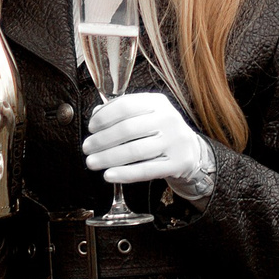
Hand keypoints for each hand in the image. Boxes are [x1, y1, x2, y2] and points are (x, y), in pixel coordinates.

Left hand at [84, 92, 215, 193]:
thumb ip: (122, 112)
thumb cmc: (160, 131)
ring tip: (92, 162)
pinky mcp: (177, 163)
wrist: (191, 150)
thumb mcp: (146, 115)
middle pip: (127, 129)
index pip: (125, 106)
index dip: (104, 117)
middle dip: (102, 140)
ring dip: (108, 158)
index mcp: (158, 102)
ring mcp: (174, 142)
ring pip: (135, 151)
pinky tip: (108, 175)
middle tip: (86, 148)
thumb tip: (96, 114)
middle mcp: (168, 119)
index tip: (91, 128)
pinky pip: (146, 170)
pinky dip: (124, 174)